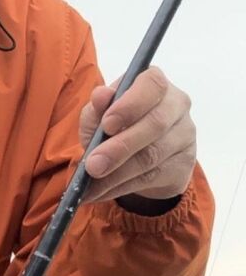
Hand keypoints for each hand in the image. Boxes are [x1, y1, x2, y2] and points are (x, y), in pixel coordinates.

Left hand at [79, 67, 195, 204]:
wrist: (143, 152)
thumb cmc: (118, 123)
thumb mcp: (101, 114)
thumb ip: (98, 107)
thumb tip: (100, 96)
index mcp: (155, 83)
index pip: (152, 85)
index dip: (130, 105)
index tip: (107, 125)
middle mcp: (177, 104)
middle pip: (154, 125)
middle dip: (119, 148)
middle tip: (93, 166)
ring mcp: (185, 135)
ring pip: (152, 156)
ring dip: (117, 174)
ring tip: (91, 185)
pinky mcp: (184, 163)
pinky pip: (152, 177)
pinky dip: (122, 187)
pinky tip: (102, 192)